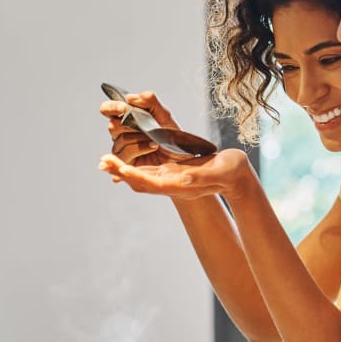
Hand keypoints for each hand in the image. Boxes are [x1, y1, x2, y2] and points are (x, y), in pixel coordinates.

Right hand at [99, 89, 189, 165]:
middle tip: (147, 126)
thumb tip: (130, 98)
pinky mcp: (125, 162)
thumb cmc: (171, 137)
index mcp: (126, 118)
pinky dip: (142, 147)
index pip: (108, 109)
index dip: (112, 107)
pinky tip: (153, 146)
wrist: (181, 157)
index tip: (123, 107)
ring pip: (122, 139)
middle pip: (113, 125)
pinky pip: (127, 151)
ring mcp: (121, 148)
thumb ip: (149, 101)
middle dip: (132, 125)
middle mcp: (120, 133)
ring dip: (141, 137)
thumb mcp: (164, 115)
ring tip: (156, 139)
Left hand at [99, 147, 254, 200]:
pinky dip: (133, 164)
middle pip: (141, 181)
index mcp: (183, 185)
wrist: (238, 178)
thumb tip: (184, 177)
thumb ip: (202, 176)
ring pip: (142, 176)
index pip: (153, 183)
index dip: (136, 176)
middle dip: (121, 171)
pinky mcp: (173, 171)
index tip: (119, 168)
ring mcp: (172, 179)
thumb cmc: (232, 173)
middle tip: (102, 161)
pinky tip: (124, 156)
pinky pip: (148, 170)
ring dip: (123, 168)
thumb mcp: (220, 172)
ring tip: (105, 159)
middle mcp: (173, 184)